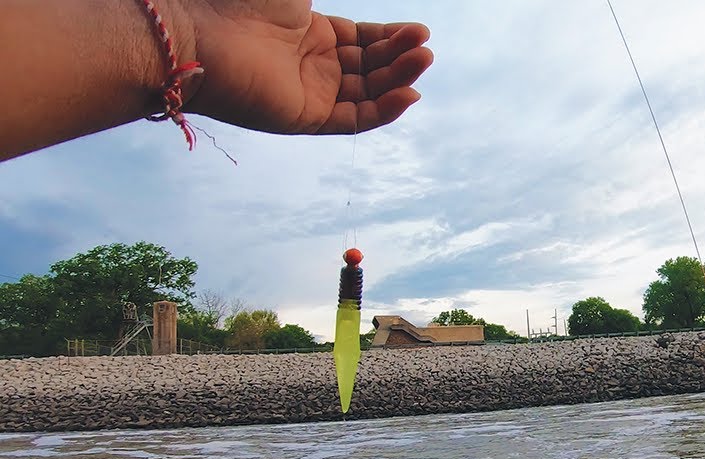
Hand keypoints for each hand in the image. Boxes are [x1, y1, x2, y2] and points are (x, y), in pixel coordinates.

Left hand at [180, 0, 432, 133]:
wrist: (199, 34)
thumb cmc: (240, 2)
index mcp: (310, 32)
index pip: (363, 39)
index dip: (392, 36)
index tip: (418, 31)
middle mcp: (313, 64)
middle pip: (372, 66)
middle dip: (400, 55)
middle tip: (424, 45)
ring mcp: (311, 92)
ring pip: (369, 92)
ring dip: (398, 79)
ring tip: (422, 60)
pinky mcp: (307, 118)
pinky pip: (356, 119)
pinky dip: (384, 111)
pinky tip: (408, 94)